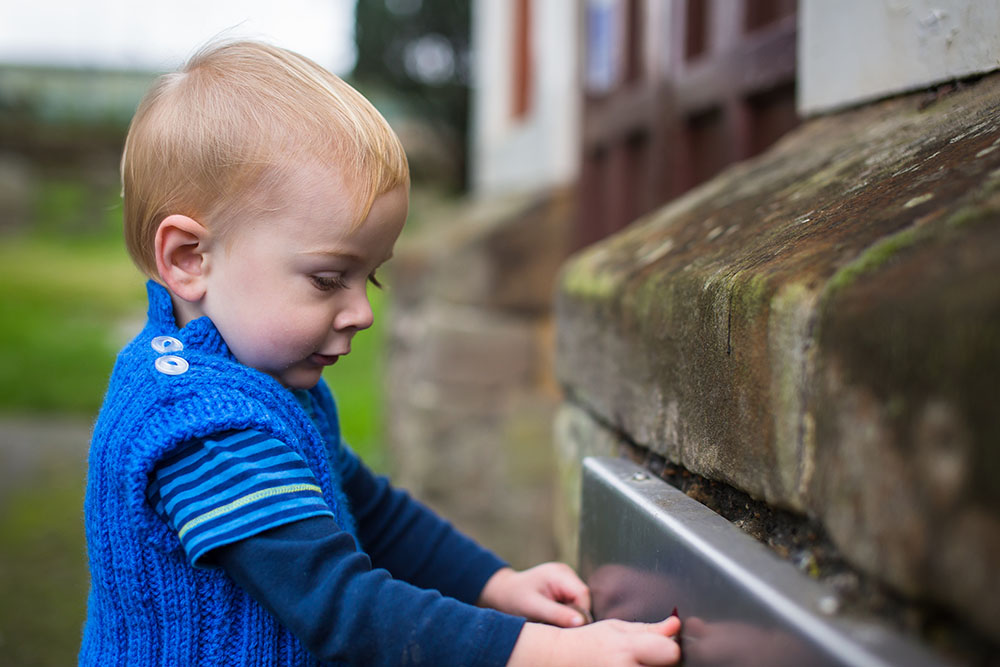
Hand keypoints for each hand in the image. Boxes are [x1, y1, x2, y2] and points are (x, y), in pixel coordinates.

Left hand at [478, 563, 590, 626]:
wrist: (503, 592)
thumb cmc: (514, 598)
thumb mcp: (533, 607)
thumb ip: (557, 614)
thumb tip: (581, 622)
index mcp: (559, 573)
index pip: (582, 594)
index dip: (581, 613)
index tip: (569, 630)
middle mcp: (566, 573)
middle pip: (583, 597)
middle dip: (576, 615)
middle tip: (560, 629)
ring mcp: (566, 579)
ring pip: (580, 602)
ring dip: (571, 615)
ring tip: (553, 622)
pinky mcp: (564, 587)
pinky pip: (574, 603)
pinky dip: (567, 613)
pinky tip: (554, 618)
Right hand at [507, 617, 680, 665]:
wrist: (559, 660)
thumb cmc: (587, 642)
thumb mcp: (616, 628)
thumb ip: (649, 629)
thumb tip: (676, 625)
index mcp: (626, 649)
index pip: (670, 652)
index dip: (671, 648)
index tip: (664, 646)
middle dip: (661, 662)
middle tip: (647, 657)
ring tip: (635, 663)